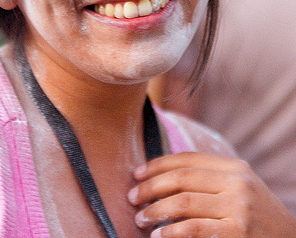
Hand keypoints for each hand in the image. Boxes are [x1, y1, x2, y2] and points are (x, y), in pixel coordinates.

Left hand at [127, 152, 295, 236]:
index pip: (187, 159)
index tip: (137, 173)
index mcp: (233, 167)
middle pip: (181, 178)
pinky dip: (171, 233)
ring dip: (155, 210)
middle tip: (132, 198)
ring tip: (141, 218)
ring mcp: (238, 207)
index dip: (157, 165)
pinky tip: (158, 237)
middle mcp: (236, 182)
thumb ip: (210, 179)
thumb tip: (164, 178)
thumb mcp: (239, 188)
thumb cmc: (257, 216)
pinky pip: (194, 229)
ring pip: (183, 202)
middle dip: (151, 187)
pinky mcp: (237, 232)